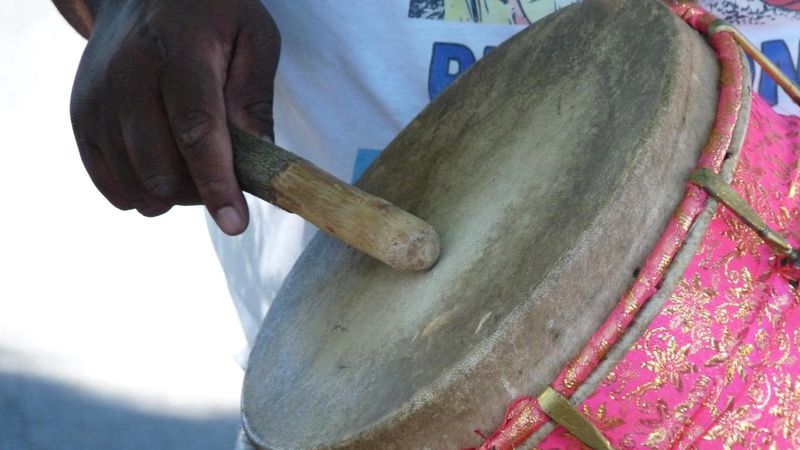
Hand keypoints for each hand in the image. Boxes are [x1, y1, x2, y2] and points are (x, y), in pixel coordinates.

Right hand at [70, 0, 279, 234]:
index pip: (197, 131)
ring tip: (192, 166)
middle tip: (222, 177)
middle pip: (160, 168)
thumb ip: (255, 99)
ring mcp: (98, 99)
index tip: (235, 223)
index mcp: (180, 52)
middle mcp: (129, 76)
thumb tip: (259, 162)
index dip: (216, 183)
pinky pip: (109, 183)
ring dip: (172, 196)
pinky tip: (162, 170)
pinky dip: (141, 192)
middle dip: (199, 193)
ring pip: (134, 184)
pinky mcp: (81, 118)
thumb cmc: (211, 17)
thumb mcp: (254, 38)